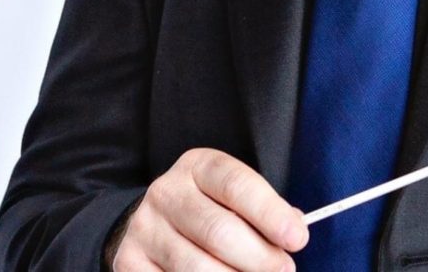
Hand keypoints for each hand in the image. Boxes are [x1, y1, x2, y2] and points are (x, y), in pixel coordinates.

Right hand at [110, 148, 308, 270]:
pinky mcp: (129, 265)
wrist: (150, 223)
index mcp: (198, 166)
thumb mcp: (230, 194)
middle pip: (219, 231)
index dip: (270, 213)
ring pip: (197, 268)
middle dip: (259, 257)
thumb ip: (260, 209)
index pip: (237, 185)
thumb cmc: (207, 207)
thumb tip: (295, 229)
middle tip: (285, 269)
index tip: (298, 238)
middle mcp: (167, 193)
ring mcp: (145, 230)